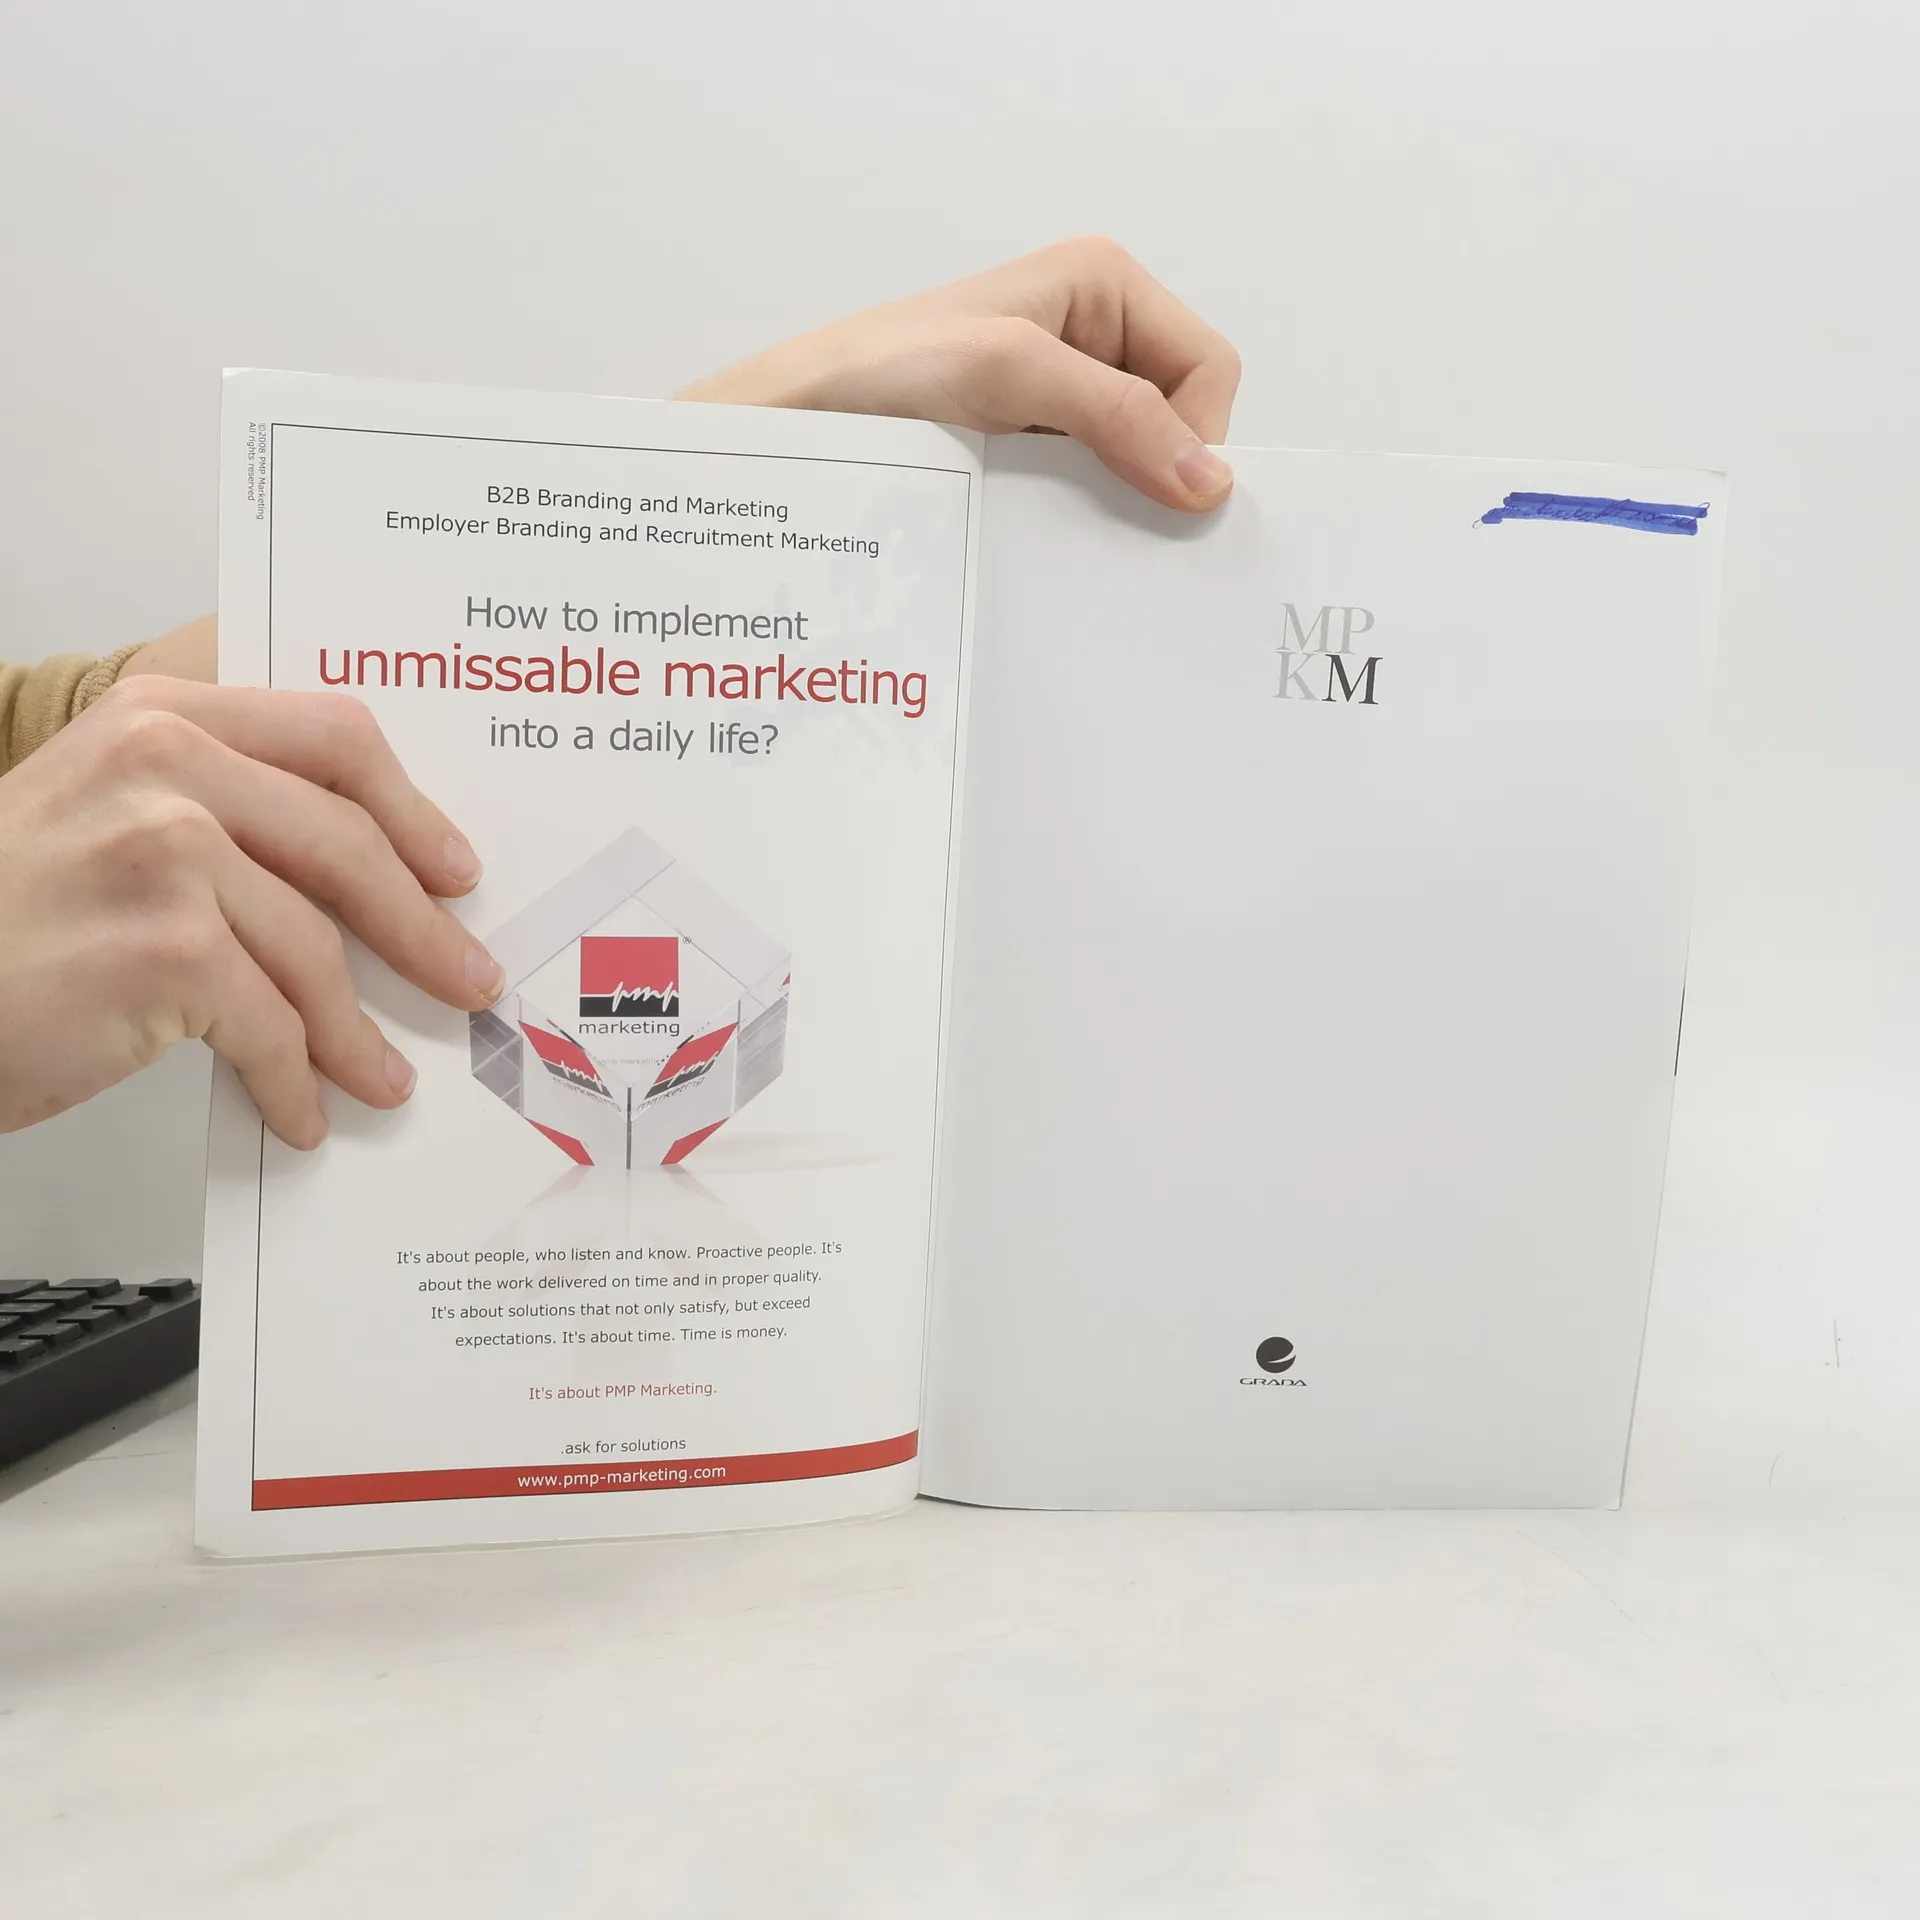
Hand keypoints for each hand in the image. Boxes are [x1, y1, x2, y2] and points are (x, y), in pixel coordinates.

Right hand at [0, 676, 501, 1147]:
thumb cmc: (1, 917)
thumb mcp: (101, 812)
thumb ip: (215, 804)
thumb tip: (364, 873)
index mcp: (162, 715)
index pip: (334, 739)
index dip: (412, 810)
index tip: (454, 868)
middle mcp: (164, 765)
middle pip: (349, 845)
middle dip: (422, 927)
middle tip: (464, 978)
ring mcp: (165, 854)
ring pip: (315, 950)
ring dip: (357, 1031)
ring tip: (383, 1076)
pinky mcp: (162, 949)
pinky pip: (271, 1026)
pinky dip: (295, 1082)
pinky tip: (301, 1114)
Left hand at [679, 236, 1241, 512]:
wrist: (794, 422)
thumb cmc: (885, 371)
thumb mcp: (1012, 373)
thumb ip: (1118, 416)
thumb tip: (1209, 480)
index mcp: (1104, 285)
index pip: (1209, 367)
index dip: (1196, 433)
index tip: (1158, 492)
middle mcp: (1092, 334)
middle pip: (1180, 418)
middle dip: (1158, 471)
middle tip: (1114, 520)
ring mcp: (1061, 396)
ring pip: (1138, 462)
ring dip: (1116, 500)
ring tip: (1066, 524)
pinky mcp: (1030, 447)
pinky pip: (1091, 489)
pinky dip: (1080, 515)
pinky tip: (1046, 530)